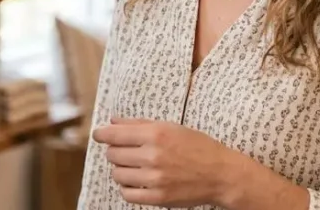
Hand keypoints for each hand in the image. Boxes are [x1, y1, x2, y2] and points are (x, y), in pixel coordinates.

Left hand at [92, 118, 237, 207]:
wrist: (221, 174)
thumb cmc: (197, 147)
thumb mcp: (171, 127)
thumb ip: (140, 124)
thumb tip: (113, 121)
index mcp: (156, 134)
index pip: (114, 135)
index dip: (102, 134)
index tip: (98, 135)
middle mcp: (153, 155)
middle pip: (113, 154)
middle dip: (115, 151)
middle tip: (126, 151)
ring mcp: (154, 178)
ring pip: (117, 174)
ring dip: (121, 169)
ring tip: (134, 167)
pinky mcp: (157, 197)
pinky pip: (127, 193)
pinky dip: (128, 187)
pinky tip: (137, 181)